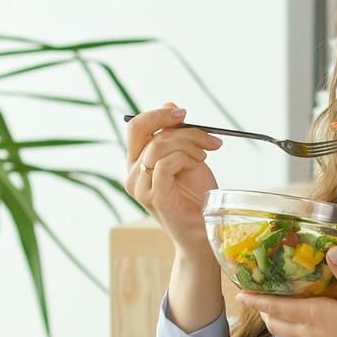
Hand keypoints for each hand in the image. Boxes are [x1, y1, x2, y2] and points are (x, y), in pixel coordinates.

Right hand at [125, 103, 222, 253]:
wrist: (204, 231)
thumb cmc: (196, 196)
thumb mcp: (187, 157)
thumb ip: (175, 135)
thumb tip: (170, 105)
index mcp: (136, 163)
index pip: (136, 127)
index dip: (158, 114)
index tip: (184, 114)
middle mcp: (132, 174)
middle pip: (142, 130)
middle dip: (173, 124)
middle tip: (200, 129)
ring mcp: (140, 187)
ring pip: (159, 145)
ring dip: (189, 144)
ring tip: (204, 154)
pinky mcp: (153, 197)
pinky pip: (165, 164)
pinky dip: (185, 158)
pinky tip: (197, 165)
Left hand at [237, 245, 336, 336]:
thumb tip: (332, 251)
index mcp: (318, 316)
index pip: (278, 307)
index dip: (257, 301)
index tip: (240, 294)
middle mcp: (313, 333)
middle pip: (279, 324)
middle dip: (266, 311)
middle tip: (259, 299)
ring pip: (294, 333)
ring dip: (285, 320)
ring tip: (289, 306)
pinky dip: (308, 328)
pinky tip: (323, 321)